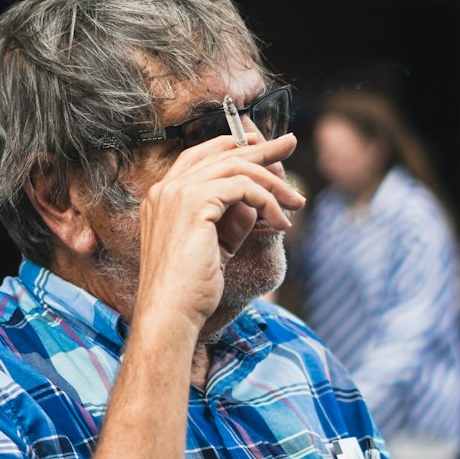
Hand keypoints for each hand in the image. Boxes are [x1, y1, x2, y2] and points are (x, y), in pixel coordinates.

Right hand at [134, 130, 304, 329]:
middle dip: (261, 149)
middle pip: (221, 154)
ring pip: (236, 168)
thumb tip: (257, 202)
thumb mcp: (216, 247)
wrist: (171, 314)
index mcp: (162, 198)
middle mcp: (165, 189)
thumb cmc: (190, 290)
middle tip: (290, 144)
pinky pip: (243, 188)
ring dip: (273, 183)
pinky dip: (268, 200)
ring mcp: (176, 194)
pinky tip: (281, 221)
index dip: (231, 146)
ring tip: (296, 202)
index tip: (261, 144)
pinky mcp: (194, 204)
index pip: (199, 157)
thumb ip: (232, 220)